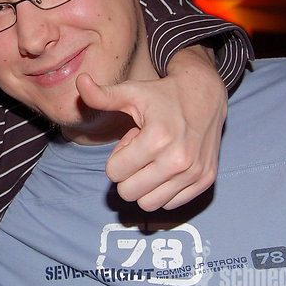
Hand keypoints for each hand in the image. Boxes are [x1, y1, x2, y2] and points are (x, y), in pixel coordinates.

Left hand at [77, 46, 226, 210]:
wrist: (205, 94)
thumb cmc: (162, 95)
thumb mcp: (130, 92)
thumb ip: (101, 95)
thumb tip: (80, 81)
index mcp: (157, 138)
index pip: (114, 172)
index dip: (117, 156)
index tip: (131, 139)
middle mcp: (178, 159)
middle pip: (128, 192)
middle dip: (128, 173)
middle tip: (141, 151)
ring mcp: (194, 172)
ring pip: (149, 204)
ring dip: (145, 185)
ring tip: (154, 158)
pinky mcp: (205, 180)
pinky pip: (171, 203)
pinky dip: (164, 189)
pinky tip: (168, 165)